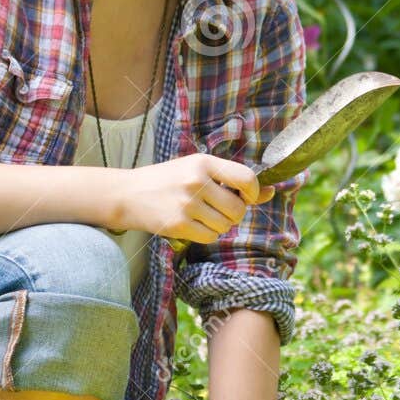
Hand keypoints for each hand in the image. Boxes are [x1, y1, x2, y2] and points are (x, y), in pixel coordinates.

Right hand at [111, 153, 274, 246]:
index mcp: (203, 162)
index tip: (246, 196)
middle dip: (234, 213)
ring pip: (225, 225)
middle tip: (220, 209)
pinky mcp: (178, 225)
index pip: (246, 178)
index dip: (253, 192)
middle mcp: (196, 182)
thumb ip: (231, 179)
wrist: (129, 194)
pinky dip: (206, 234)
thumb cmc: (168, 180)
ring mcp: (187, 205)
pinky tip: (193, 224)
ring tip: (202, 215)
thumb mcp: (197, 169)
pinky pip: (210, 237)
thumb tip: (270, 192)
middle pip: (238, 209)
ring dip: (220, 225)